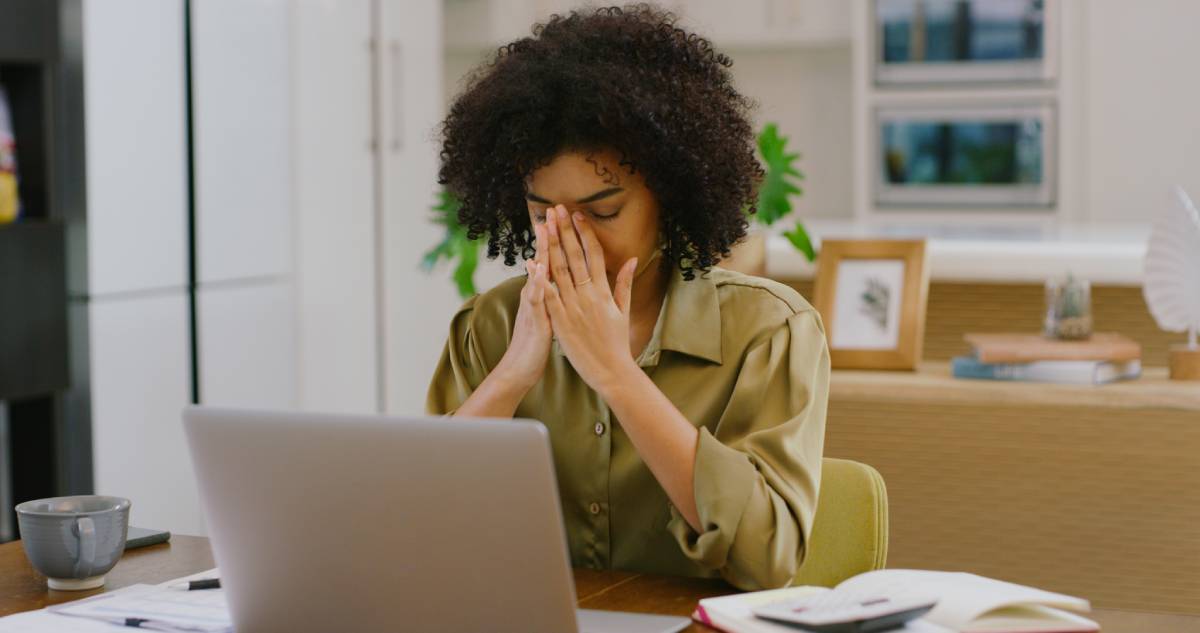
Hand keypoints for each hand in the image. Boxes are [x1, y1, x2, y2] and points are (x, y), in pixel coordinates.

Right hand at [495, 223, 552, 389]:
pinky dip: (537, 285)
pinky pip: (536, 301)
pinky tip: (540, 271)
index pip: (550, 260)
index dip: (556, 238)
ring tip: (545, 233)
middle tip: (551, 211)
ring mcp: (534, 307)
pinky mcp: (535, 322)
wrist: (520, 367)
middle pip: (543, 260)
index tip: (560, 216)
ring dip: (541, 254)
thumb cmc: (535, 341)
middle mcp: (536, 295)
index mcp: (542, 292)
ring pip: (537, 277)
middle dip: (548, 236)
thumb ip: (544, 290)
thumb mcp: (542, 312)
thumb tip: (542, 269)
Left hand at [536, 204, 638, 393]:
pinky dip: (541, 279)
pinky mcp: (561, 322)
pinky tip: (533, 262)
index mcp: (604, 291)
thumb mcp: (624, 310)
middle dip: (565, 231)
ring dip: (551, 246)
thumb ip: (624, 284)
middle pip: (574, 256)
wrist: (612, 372)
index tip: (577, 215)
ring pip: (560, 271)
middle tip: (557, 210)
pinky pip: (549, 297)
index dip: (584, 233)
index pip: (594, 255)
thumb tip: (630, 260)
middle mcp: (588, 295)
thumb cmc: (617, 343)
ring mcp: (573, 308)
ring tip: (544, 226)